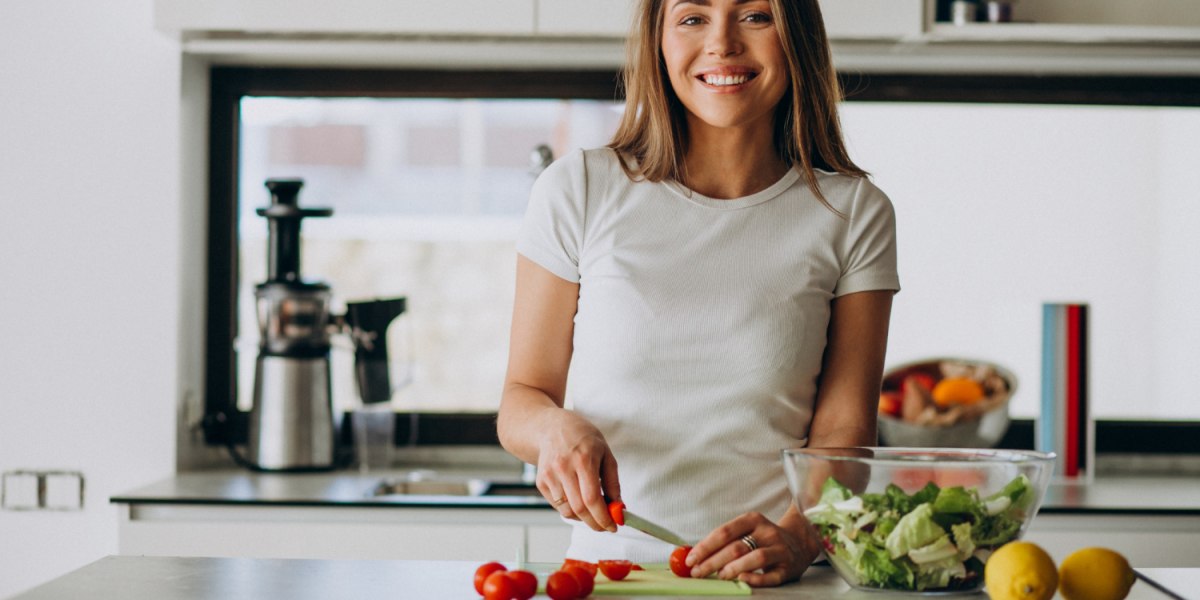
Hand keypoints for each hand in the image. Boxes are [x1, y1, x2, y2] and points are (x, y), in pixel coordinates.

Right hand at [535, 410, 620, 531]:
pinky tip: (578, 500)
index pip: (592, 499)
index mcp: (583, 459)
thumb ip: (613, 482)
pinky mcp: (541, 482)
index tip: (613, 526)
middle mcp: (563, 468)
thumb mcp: (605, 453)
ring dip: (583, 518)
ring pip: (567, 511)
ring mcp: (549, 475)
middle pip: (579, 509)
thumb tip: (619, 508)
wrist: (551, 427)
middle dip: (595, 523)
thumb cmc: (582, 438)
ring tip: (592, 510)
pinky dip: (571, 510)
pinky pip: (558, 506)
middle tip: (605, 526)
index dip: (603, 517)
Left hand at [684, 511, 820, 586]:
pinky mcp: (788, 567)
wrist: (800, 543)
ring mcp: (779, 549)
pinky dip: (755, 578)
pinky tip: (742, 580)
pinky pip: (771, 575)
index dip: (705, 546)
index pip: (724, 532)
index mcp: (753, 520)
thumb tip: (694, 555)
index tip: (691, 559)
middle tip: (698, 572)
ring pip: (755, 557)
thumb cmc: (764, 539)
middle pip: (736, 546)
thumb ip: (725, 541)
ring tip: (719, 576)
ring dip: (733, 568)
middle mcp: (767, 532)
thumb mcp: (747, 532)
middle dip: (713, 561)